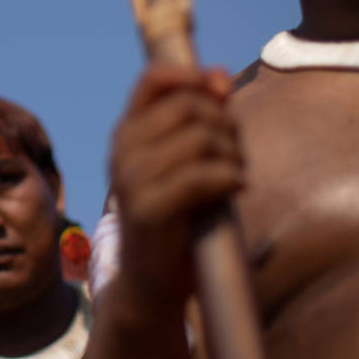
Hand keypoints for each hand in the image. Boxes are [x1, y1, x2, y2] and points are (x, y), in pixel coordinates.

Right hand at [109, 65, 242, 313]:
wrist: (152, 283)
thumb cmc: (177, 218)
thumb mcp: (185, 160)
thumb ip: (200, 119)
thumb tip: (221, 74)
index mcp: (127, 133)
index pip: (154, 78)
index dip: (194, 77)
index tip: (223, 94)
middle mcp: (121, 150)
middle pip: (189, 105)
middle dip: (226, 124)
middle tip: (236, 153)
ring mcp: (130, 179)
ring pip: (200, 137)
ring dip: (233, 154)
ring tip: (236, 175)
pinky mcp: (147, 209)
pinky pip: (201, 175)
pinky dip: (230, 179)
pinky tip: (235, 191)